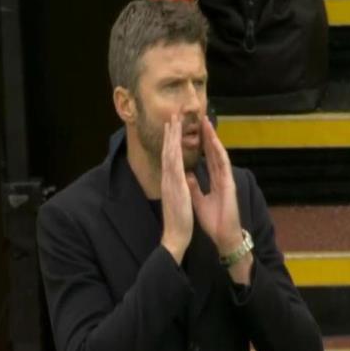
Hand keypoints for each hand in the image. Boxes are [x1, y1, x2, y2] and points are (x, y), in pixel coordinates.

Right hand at [160, 114, 192, 263]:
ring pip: (170, 154)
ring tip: (172, 119)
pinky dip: (174, 151)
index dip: (171, 141)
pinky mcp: (175, 186)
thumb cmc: (178, 221)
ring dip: (171, 136)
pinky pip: (174, 165)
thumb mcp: (178, 200)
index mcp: (171, 182)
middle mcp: (168, 179)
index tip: (172, 127)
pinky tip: (175, 140)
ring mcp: (170, 181)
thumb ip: (178, 188)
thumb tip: (181, 178)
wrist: (175, 236)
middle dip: (170, 132)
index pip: (171, 157)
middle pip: (168, 151)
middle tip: (171, 115)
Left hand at [186, 116, 243, 255]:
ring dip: (213, 139)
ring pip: (219, 154)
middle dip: (207, 136)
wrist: (223, 235)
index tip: (194, 132)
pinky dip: (219, 153)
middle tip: (201, 119)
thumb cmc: (214, 221)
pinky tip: (215, 142)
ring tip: (207, 123)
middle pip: (213, 152)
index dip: (201, 145)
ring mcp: (226, 179)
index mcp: (214, 181)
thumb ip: (194, 187)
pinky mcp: (229, 184)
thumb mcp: (198, 201)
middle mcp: (221, 177)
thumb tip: (187, 175)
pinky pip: (224, 165)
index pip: (207, 158)